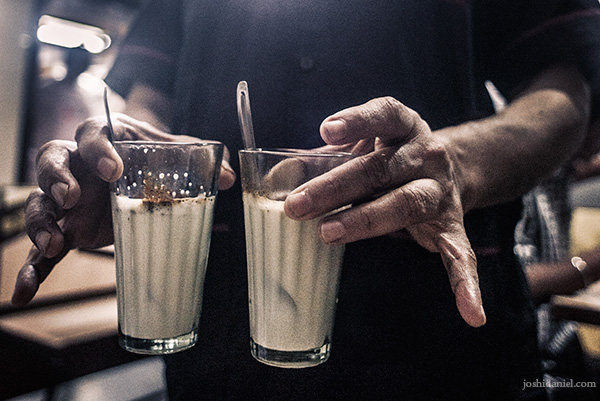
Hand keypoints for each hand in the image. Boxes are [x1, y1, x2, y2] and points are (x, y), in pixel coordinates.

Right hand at [12, 114, 235, 304]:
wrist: (147, 172)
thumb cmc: (159, 158)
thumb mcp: (181, 155)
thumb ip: (202, 162)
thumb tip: (228, 178)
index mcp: (106, 139)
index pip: (91, 134)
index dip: (97, 148)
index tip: (113, 168)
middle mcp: (79, 165)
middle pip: (51, 161)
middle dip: (56, 179)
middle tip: (72, 198)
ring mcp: (69, 200)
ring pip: (41, 203)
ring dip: (41, 223)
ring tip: (55, 244)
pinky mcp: (69, 229)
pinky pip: (42, 249)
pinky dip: (32, 270)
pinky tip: (23, 293)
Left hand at [283, 97, 485, 326]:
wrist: (450, 169)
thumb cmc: (390, 158)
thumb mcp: (362, 148)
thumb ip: (321, 160)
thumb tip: (273, 179)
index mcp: (403, 128)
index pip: (383, 115)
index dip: (357, 121)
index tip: (326, 131)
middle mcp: (425, 155)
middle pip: (381, 168)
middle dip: (336, 186)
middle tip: (298, 206)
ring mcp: (440, 190)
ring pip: (407, 203)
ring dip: (366, 220)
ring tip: (328, 233)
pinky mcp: (452, 225)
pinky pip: (460, 254)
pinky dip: (465, 283)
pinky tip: (469, 311)